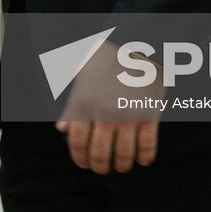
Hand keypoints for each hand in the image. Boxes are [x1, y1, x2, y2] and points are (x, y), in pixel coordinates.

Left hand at [55, 42, 159, 173]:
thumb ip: (71, 106)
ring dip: (122, 166)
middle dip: (100, 167)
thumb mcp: (81, 79)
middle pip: (99, 154)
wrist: (133, 41)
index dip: (80, 159)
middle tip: (103, 169)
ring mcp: (127, 115)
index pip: (77, 144)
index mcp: (83, 104)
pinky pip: (147, 145)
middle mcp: (103, 113)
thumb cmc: (103, 60)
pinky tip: (143, 161)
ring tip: (122, 167)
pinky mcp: (149, 113)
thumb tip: (61, 129)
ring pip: (124, 155)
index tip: (85, 165)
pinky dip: (145, 158)